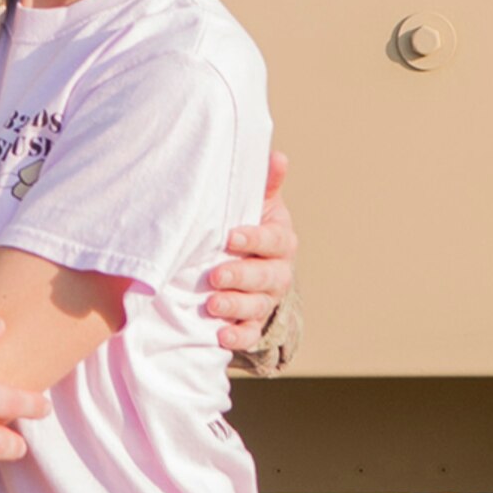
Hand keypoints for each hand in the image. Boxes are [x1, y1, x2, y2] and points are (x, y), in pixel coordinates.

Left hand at [209, 150, 296, 349]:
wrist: (247, 262)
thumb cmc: (248, 224)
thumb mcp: (256, 203)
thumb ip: (264, 183)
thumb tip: (278, 156)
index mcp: (280, 240)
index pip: (273, 240)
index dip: (254, 239)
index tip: (230, 236)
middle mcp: (278, 271)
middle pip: (267, 277)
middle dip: (241, 276)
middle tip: (215, 275)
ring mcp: (267, 299)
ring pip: (258, 306)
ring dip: (235, 307)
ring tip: (212, 305)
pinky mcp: (254, 322)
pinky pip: (251, 333)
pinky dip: (238, 337)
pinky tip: (221, 336)